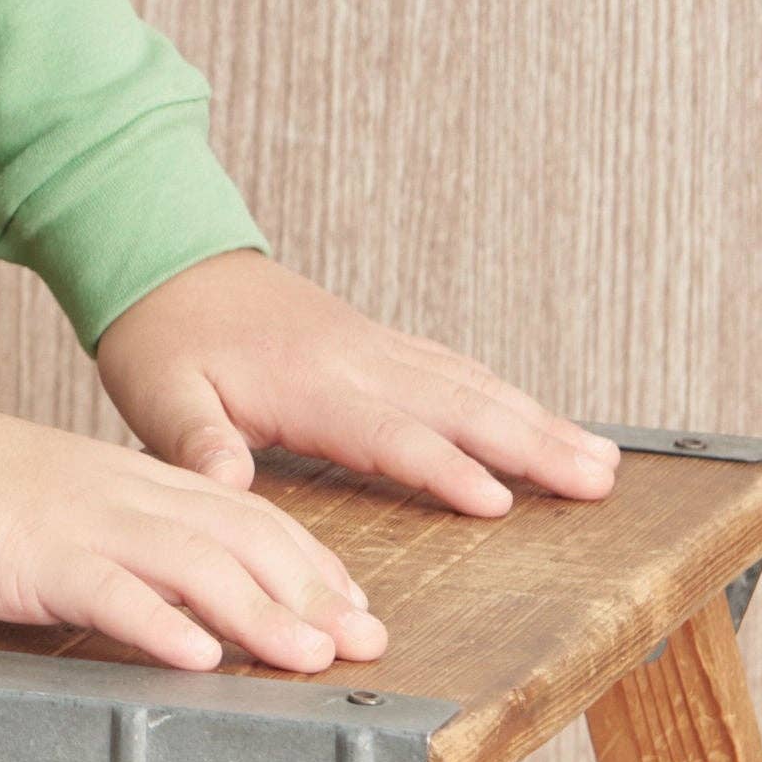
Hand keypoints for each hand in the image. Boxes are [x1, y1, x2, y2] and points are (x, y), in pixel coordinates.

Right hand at [0, 388, 390, 674]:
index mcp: (128, 481)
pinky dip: (158, 624)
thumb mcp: (48, 506)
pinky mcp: (32, 555)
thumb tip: (160, 596)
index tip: (354, 607)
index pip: (245, 515)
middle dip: (314, 593)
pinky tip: (196, 658)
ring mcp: (80, 523)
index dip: (309, 562)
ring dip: (262, 614)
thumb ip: (108, 542)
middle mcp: (121, 495)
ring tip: (312, 659)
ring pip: (195, 564)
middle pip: (242, 537)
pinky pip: (107, 589)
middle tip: (368, 645)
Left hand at [93, 251, 619, 518]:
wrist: (166, 259)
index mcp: (308, 384)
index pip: (388, 432)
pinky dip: (507, 395)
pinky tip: (543, 420)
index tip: (498, 501)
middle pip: (458, 404)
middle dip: (533, 444)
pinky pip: (455, 368)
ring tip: (602, 461)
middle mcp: (356, 360)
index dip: (443, 469)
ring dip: (538, 421)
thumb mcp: (159, 397)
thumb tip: (227, 486)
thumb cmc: (160, 341)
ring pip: (471, 384)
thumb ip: (198, 445)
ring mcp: (374, 347)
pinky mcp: (377, 343)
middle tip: (598, 479)